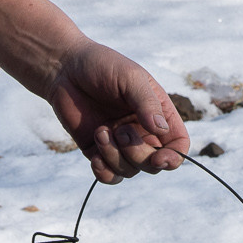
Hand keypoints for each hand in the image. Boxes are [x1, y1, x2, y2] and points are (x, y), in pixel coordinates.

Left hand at [45, 42, 189, 184]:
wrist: (64, 69)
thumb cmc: (101, 65)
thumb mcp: (129, 77)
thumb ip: (146, 103)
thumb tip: (161, 130)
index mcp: (157, 112)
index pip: (177, 144)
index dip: (174, 158)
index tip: (158, 159)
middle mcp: (142, 131)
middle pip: (153, 164)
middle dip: (137, 153)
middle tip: (119, 129)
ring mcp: (120, 143)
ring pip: (130, 171)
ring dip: (115, 157)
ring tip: (100, 131)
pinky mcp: (97, 151)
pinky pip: (109, 176)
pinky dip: (104, 172)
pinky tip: (95, 156)